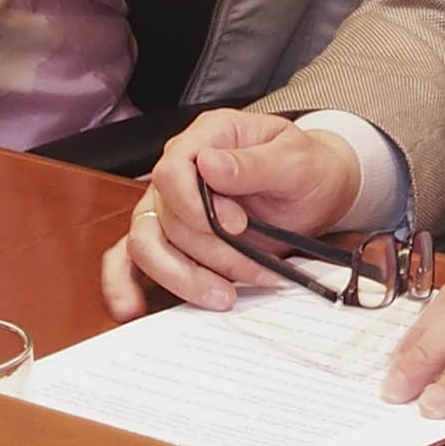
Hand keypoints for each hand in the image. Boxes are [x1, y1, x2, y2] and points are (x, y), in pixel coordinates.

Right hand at [102, 109, 366, 316]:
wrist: (318, 191)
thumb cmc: (307, 169)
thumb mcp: (295, 161)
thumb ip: (253, 163)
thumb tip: (209, 165)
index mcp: (208, 137)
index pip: (173, 170)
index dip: (198, 206)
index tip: (238, 226)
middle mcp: (180, 169)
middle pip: (165, 216)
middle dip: (209, 251)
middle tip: (253, 267)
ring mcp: (170, 205)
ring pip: (146, 244)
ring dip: (183, 276)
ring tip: (223, 297)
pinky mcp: (170, 237)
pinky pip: (129, 258)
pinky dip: (126, 284)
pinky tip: (132, 308)